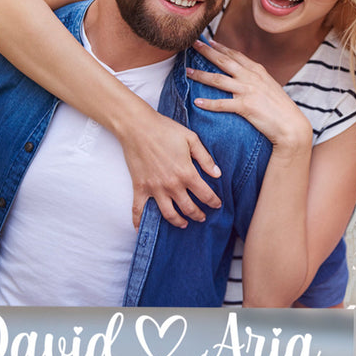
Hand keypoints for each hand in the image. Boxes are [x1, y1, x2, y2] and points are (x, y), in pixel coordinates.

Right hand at [117, 102, 222, 229]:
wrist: (137, 126)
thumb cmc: (165, 129)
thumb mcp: (191, 139)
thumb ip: (205, 158)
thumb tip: (218, 174)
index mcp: (186, 173)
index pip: (205, 194)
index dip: (214, 201)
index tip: (217, 204)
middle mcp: (172, 185)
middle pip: (189, 208)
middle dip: (198, 214)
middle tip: (202, 217)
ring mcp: (155, 189)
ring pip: (169, 214)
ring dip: (178, 222)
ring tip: (184, 224)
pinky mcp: (139, 188)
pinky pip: (138, 210)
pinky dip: (138, 221)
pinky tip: (140, 229)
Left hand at [188, 40, 311, 154]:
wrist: (292, 125)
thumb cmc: (282, 108)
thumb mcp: (270, 87)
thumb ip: (257, 79)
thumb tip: (247, 76)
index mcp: (257, 71)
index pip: (235, 55)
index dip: (221, 47)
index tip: (208, 41)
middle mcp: (251, 77)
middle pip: (224, 61)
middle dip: (206, 52)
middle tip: (192, 44)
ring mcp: (248, 91)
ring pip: (218, 80)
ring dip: (200, 75)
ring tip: (187, 72)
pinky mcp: (245, 106)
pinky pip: (222, 104)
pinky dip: (208, 103)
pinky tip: (196, 102)